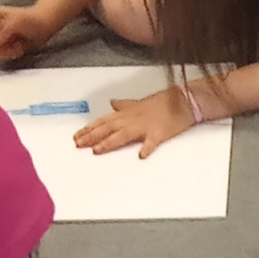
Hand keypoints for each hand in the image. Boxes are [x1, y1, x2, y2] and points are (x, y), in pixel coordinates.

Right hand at [0, 2, 46, 67]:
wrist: (44, 26)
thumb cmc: (31, 19)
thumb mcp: (17, 21)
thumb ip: (5, 31)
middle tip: (5, 49)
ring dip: (6, 51)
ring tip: (18, 46)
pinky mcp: (5, 47)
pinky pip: (3, 55)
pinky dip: (12, 54)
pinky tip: (20, 48)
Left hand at [78, 86, 199, 160]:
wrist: (181, 101)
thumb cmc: (161, 102)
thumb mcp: (139, 102)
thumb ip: (124, 105)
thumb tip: (112, 104)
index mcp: (126, 114)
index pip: (103, 122)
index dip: (89, 129)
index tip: (76, 137)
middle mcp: (131, 119)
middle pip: (108, 128)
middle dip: (92, 136)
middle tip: (78, 145)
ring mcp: (144, 126)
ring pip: (123, 135)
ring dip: (109, 142)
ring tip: (97, 150)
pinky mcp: (159, 133)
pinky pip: (152, 142)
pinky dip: (147, 148)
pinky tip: (141, 156)